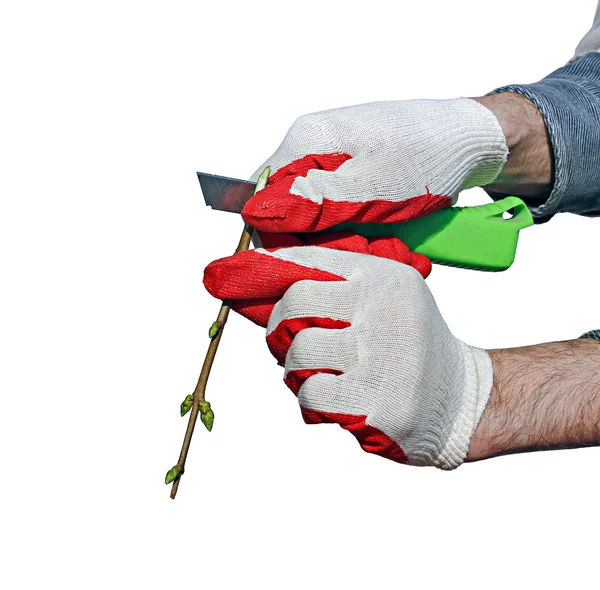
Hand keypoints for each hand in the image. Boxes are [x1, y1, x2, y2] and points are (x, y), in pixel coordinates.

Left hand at [204, 246, 492, 468]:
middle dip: (278, 326)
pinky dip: (310, 399)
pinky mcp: (377, 401)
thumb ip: (336, 288)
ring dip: (294, 368)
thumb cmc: (409, 345)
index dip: (266, 268)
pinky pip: (311, 394)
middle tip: (285, 340)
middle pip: (295, 302)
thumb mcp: (386, 297)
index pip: (308, 261)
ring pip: (298, 351)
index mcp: (382, 277)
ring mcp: (381, 356)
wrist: (459, 398)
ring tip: (314, 373)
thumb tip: (265, 279)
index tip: (232, 275)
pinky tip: (331, 398)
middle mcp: (382, 309)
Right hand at [242, 98, 507, 232]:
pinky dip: (363, 234)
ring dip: (349, 242)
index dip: (282, 237)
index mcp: (306, 141)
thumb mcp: (372, 184)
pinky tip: (391, 238)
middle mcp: (313, 151)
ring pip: (318, 222)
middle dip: (325, 243)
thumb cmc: (430, 155)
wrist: (473, 141)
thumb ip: (312, 200)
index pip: (263, 200)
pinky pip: (340, 218)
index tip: (319, 257)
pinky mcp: (351, 181)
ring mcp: (333, 166)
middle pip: (291, 214)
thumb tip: (256, 214)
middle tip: (366, 250)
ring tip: (389, 245)